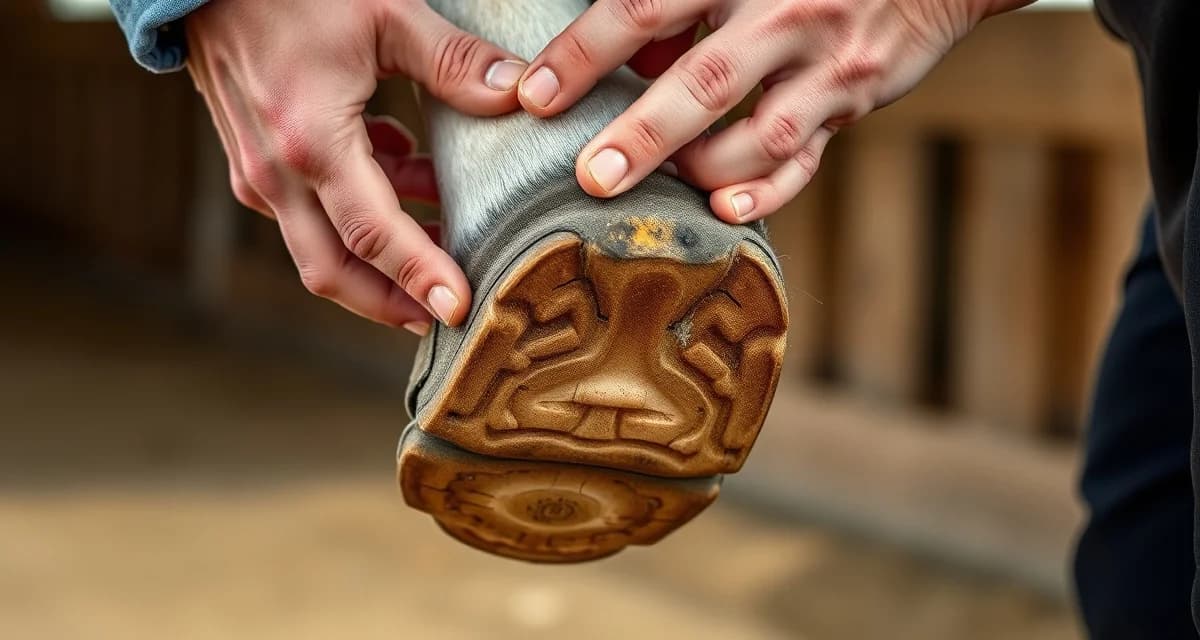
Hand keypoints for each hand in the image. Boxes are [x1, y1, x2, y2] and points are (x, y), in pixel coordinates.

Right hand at [186, 0, 528, 332]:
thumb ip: (453, 62)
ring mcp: (258, 173)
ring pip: (320, 247)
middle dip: (391, 302)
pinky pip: (308, 212)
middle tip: (445, 315)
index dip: (418, 277)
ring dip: (380, 255)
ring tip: (445, 239)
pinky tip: (404, 174)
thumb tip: (516, 97)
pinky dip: (358, 212)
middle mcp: (276, 173)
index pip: (373, 236)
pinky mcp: (255, 163)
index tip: (459, 309)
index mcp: (310, 144)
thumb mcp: (384, 15)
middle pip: (335, 270)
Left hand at [517, 0, 1029, 222]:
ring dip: (703, 169)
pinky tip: (724, 211)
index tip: (534, 96)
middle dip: (644, 135)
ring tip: (657, 187)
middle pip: (705, 81)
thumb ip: (675, 3)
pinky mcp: (850, 103)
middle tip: (591, 176)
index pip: (644, 6)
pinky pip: (809, 160)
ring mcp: (823, 65)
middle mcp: (784, 13)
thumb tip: (629, 54)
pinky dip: (766, 192)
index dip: (585, 52)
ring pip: (761, 134)